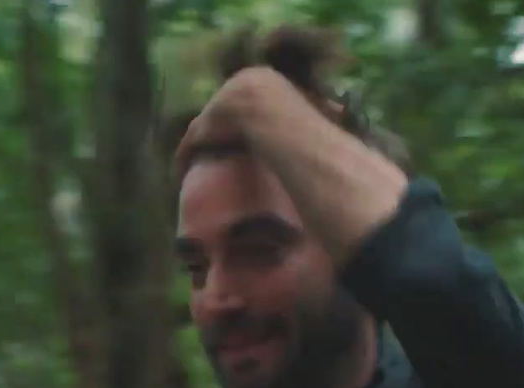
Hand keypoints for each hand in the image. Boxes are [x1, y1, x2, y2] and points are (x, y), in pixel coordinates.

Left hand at [173, 66, 343, 177]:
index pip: (246, 98)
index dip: (242, 116)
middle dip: (219, 128)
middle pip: (221, 112)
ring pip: (204, 128)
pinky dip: (187, 156)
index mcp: (258, 80)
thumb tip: (341, 110)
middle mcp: (231, 89)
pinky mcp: (202, 125)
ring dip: (200, 143)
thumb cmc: (299, 110)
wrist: (273, 112)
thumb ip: (321, 108)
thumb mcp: (311, 105)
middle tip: (220, 148)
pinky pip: (192, 143)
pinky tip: (182, 171)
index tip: (244, 132)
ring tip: (199, 162)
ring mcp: (214, 107)